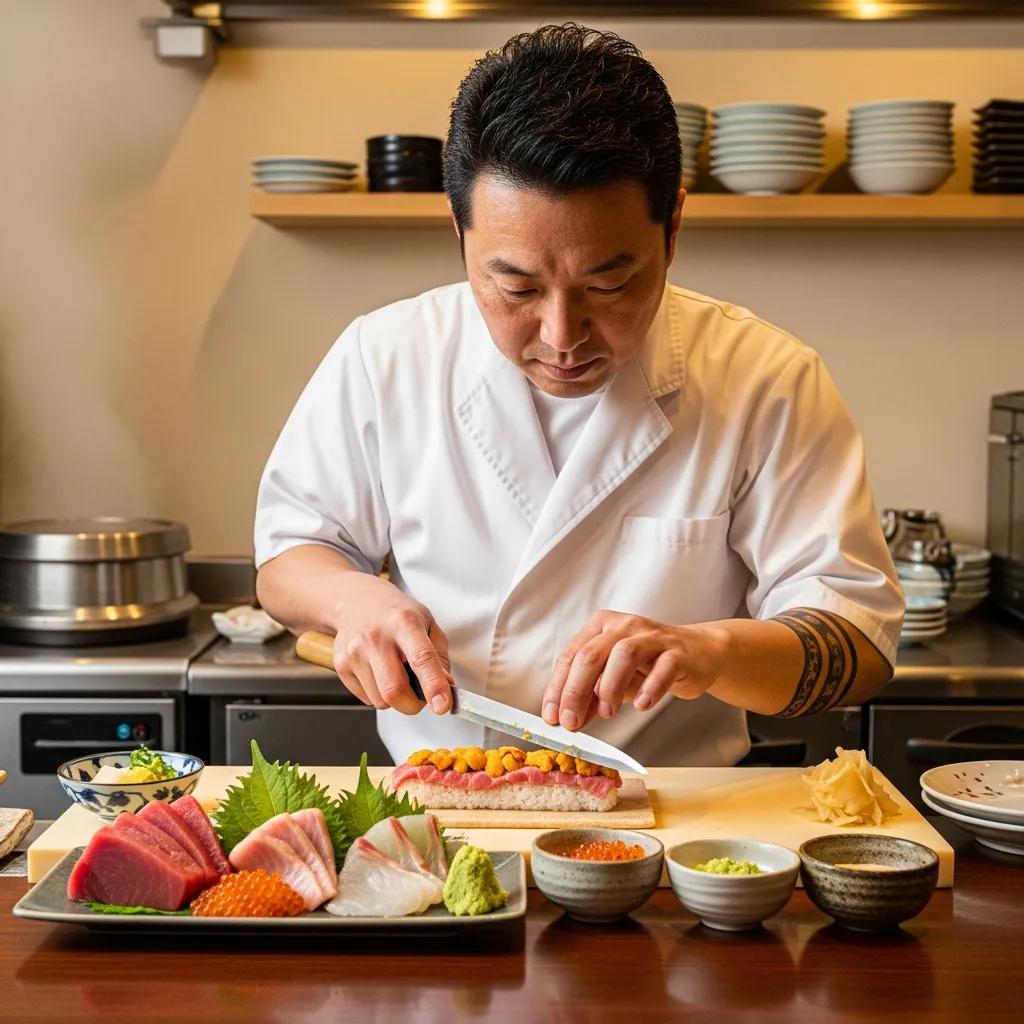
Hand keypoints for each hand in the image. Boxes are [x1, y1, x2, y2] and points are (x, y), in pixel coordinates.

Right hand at [329, 573, 452, 715]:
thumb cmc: (395, 613)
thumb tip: (445, 686)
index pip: (421, 658)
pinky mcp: (341, 665)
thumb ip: (439, 656)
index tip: (442, 705)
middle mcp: (376, 637)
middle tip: (421, 696)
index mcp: (404, 622)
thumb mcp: (427, 622)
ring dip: (395, 699)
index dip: (434, 685)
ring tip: (396, 675)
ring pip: (380, 700)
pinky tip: (379, 673)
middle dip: (413, 705)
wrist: (355, 600)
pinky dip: (379, 694)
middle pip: (394, 690)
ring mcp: (355, 652)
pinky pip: (366, 699)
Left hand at [542, 610, 721, 730]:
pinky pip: (663, 667)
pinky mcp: (678, 651)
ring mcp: (652, 636)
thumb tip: (568, 720)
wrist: (698, 653)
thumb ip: (591, 697)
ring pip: (624, 654)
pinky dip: (651, 687)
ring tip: (607, 713)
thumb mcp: (614, 680)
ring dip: (610, 686)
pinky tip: (643, 704)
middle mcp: (623, 626)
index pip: (571, 656)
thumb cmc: (649, 665)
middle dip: (576, 690)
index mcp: (600, 627)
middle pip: (591, 654)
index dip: (558, 688)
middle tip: (571, 722)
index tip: (551, 717)